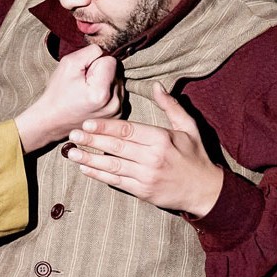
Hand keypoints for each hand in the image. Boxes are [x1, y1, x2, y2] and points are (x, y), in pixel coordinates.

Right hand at [14, 44, 122, 151]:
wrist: (52, 120)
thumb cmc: (58, 92)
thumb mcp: (69, 64)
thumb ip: (91, 52)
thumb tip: (106, 51)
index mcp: (102, 92)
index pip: (111, 60)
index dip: (95, 63)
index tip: (83, 75)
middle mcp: (114, 104)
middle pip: (116, 71)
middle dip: (101, 73)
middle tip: (83, 84)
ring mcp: (117, 112)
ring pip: (118, 81)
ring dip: (105, 82)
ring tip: (87, 92)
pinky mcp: (117, 115)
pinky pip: (117, 93)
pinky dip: (107, 93)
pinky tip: (93, 99)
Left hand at [66, 82, 222, 216]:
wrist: (205, 191)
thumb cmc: (195, 155)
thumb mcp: (188, 127)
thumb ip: (170, 106)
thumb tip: (156, 85)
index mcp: (162, 139)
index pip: (128, 131)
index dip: (105, 127)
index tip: (87, 123)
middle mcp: (152, 158)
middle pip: (116, 147)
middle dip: (92, 141)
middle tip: (73, 134)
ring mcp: (146, 176)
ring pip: (112, 166)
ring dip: (90, 159)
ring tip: (71, 152)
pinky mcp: (142, 191)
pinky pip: (116, 181)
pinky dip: (99, 175)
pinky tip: (85, 168)